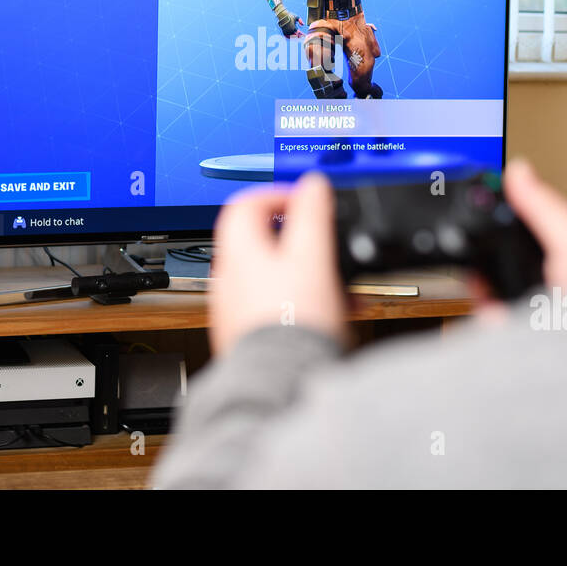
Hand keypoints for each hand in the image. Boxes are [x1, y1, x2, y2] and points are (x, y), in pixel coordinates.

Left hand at [209, 173, 347, 356]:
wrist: (280, 381)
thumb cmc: (292, 322)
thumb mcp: (312, 255)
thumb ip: (312, 214)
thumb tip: (311, 184)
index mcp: (238, 251)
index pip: (244, 203)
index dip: (277, 194)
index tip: (304, 201)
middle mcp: (228, 278)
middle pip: (259, 242)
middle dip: (300, 239)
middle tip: (325, 244)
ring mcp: (234, 309)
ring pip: (271, 276)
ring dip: (305, 273)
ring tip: (338, 286)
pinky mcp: (247, 336)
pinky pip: (273, 306)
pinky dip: (300, 301)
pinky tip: (329, 314)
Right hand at [275, 6, 304, 37]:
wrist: (282, 15)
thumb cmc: (290, 15)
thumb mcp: (296, 17)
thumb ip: (300, 21)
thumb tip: (303, 24)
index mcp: (293, 27)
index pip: (298, 32)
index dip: (301, 34)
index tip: (304, 35)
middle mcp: (289, 30)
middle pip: (295, 35)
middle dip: (299, 36)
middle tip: (302, 36)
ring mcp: (286, 31)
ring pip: (291, 36)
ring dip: (294, 37)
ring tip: (297, 37)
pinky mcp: (283, 31)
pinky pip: (287, 36)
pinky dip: (290, 37)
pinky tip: (292, 37)